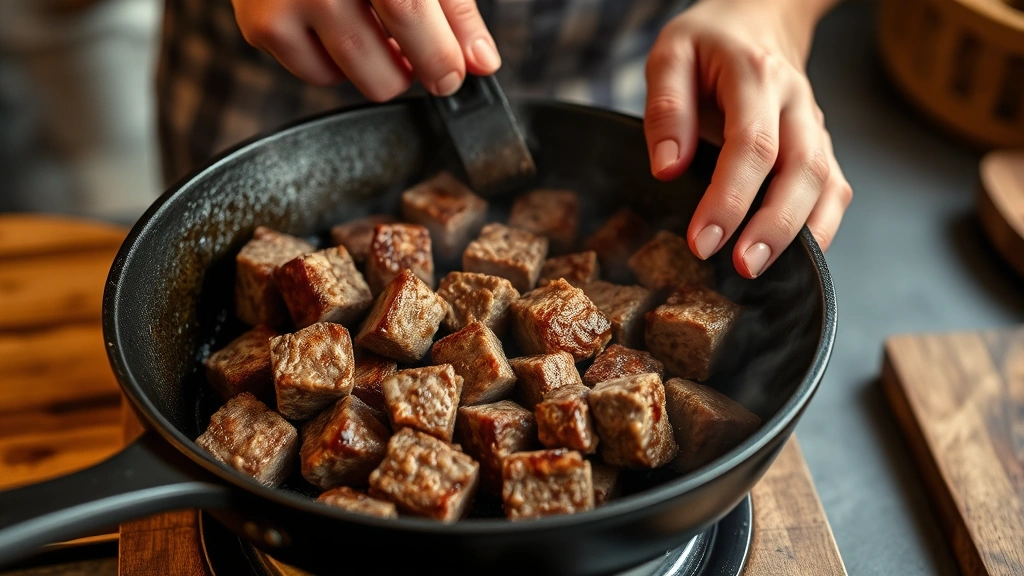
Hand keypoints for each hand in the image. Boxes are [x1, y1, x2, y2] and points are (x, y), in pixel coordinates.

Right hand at [231, 0, 501, 100]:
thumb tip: (481, 63)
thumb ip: (454, 7)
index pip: (408, 13)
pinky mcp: (260, 26)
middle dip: (411, 71)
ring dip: (377, 65)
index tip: (453, 75)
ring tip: (376, 24)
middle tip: (415, 47)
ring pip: (353, 79)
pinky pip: (317, 73)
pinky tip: (337, 21)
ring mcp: (284, 3)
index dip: (440, 57)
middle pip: (383, 70)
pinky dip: (336, 59)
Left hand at [643, 0, 850, 277]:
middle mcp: (795, 103)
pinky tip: (794, 263)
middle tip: (741, 267)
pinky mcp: (821, 148)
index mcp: (756, 75)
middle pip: (802, 170)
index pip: (751, 144)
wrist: (758, 22)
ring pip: (827, 185)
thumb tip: (667, 167)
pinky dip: (820, 230)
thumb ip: (666, 107)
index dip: (729, 198)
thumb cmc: (708, 44)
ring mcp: (815, 127)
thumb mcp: (671, 55)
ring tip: (765, 273)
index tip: (701, 241)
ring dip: (802, 235)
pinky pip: (834, 192)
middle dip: (774, 226)